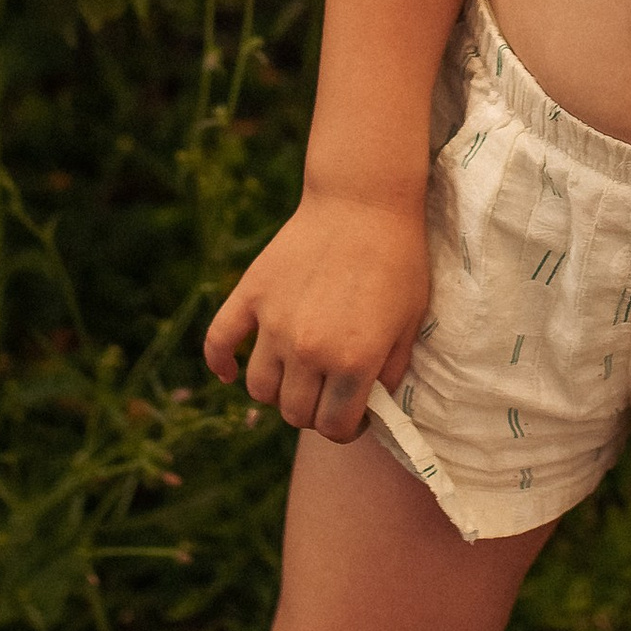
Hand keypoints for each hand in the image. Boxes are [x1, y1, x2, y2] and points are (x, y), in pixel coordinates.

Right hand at [203, 185, 429, 438]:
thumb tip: (372, 407)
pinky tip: (229, 372)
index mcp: (353, 361)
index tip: (353, 417)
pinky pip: (218, 342)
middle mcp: (308, 350)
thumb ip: (390, 373)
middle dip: (314, 412)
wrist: (363, 201)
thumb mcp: (411, 323)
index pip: (335, 427)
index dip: (347, 429)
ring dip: (277, 392)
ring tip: (295, 376)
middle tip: (329, 393)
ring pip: (259, 389)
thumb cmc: (398, 260)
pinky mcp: (251, 296)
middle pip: (295, 413)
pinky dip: (219, 364)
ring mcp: (273, 323)